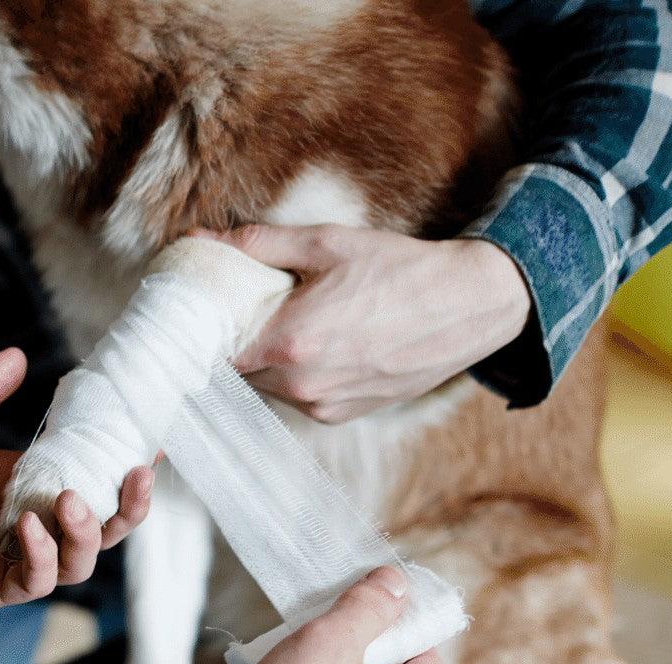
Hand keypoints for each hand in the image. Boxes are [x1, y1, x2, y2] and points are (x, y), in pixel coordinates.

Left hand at [0, 349, 153, 613]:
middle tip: (134, 475)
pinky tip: (28, 526)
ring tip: (72, 502)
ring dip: (89, 532)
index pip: (84, 471)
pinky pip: (34, 581)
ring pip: (78, 558)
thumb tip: (19, 357)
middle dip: (128, 505)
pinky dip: (43, 557)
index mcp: (14, 475)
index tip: (151, 441)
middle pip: (98, 521)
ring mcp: (7, 555)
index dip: (120, 461)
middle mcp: (20, 516)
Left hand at [208, 225, 531, 422]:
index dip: (208, 331)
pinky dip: (296, 377)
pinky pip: (297, 399)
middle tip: (246, 313)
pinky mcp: (341, 415)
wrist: (468, 305)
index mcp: (291, 340)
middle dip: (237, 343)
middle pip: (239, 370)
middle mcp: (302, 382)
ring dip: (266, 362)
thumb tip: (203, 240)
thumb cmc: (399, 269)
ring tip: (286, 327)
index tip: (207, 312)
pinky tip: (316, 348)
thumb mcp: (327, 243)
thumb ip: (259, 244)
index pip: (217, 349)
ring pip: (266, 387)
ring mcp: (322, 404)